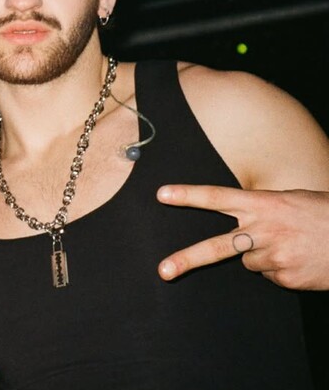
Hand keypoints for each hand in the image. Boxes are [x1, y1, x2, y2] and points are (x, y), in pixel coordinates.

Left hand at [157, 184, 328, 289]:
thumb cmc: (321, 214)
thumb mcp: (289, 200)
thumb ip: (260, 210)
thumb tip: (240, 230)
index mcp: (263, 204)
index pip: (217, 197)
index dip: (188, 195)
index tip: (161, 194)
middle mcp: (264, 230)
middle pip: (216, 247)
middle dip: (187, 259)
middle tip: (162, 271)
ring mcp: (274, 257)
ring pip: (248, 260)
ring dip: (262, 254)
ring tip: (290, 244)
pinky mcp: (286, 279)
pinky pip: (269, 274)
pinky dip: (279, 268)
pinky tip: (300, 259)